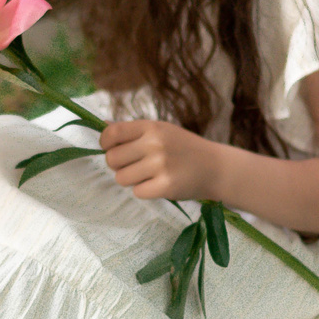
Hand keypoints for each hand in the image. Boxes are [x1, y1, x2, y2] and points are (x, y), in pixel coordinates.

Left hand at [100, 119, 226, 203]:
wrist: (216, 167)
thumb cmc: (184, 148)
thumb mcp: (162, 130)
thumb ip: (133, 130)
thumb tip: (103, 126)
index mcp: (151, 127)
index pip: (112, 133)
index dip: (105, 143)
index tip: (111, 148)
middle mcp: (155, 143)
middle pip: (112, 159)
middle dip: (119, 165)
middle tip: (136, 165)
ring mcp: (160, 165)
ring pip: (121, 178)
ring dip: (131, 180)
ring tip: (149, 175)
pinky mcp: (166, 186)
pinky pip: (137, 192)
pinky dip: (145, 191)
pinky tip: (158, 184)